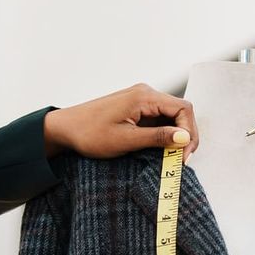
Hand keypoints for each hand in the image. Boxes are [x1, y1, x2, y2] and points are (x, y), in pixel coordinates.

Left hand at [44, 84, 198, 161]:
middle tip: (181, 160)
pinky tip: (160, 151)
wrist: (65, 128)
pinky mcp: (137, 109)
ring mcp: (141, 101)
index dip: (189, 132)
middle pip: (181, 112)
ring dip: (175, 137)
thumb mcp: (126, 140)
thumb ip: (157, 138)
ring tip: (171, 159)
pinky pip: (159, 120)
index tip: (184, 156)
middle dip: (185, 136)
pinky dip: (164, 135)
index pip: (183, 109)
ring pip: (171, 118)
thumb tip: (185, 138)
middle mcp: (146, 94)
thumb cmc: (90, 134)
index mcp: (144, 97)